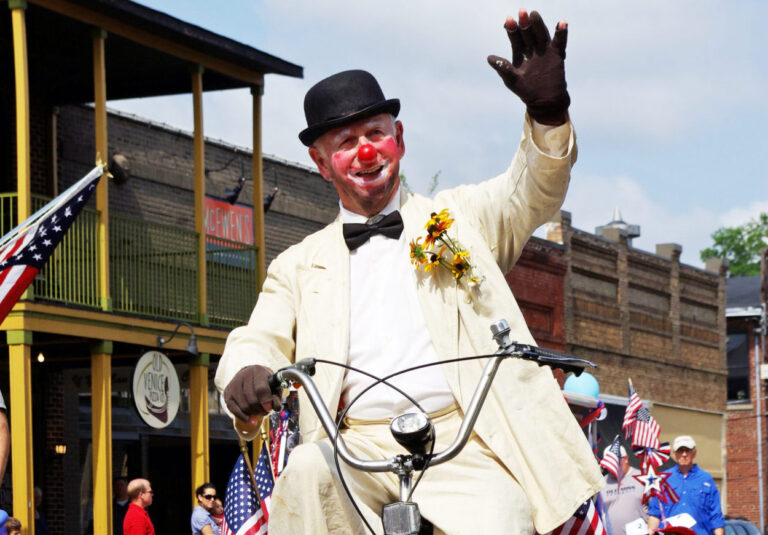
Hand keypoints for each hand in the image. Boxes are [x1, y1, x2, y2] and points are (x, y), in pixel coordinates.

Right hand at [223, 365, 280, 423]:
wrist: (250, 376)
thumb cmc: (264, 383)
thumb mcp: (274, 387)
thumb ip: (277, 397)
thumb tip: (276, 407)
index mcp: (258, 371)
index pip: (261, 389)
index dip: (266, 401)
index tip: (269, 408)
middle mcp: (244, 375)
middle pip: (252, 399)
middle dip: (260, 409)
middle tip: (265, 411)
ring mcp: (234, 384)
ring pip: (243, 405)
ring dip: (253, 413)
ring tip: (259, 411)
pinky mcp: (227, 392)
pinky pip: (233, 409)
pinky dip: (242, 416)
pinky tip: (249, 419)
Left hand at [487, 9, 569, 124]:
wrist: (545, 101)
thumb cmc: (526, 91)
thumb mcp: (512, 80)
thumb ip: (502, 68)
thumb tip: (489, 58)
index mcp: (520, 54)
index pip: (515, 38)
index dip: (512, 29)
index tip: (508, 20)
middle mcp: (532, 49)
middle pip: (528, 33)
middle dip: (524, 23)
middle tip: (521, 12)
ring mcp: (544, 51)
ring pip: (541, 34)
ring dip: (538, 24)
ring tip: (534, 14)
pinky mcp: (557, 55)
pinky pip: (559, 42)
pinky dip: (561, 33)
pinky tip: (561, 22)